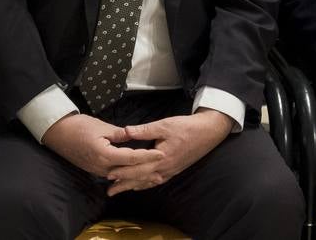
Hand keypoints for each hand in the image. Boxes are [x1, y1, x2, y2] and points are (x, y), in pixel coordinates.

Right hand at [42, 113, 163, 177]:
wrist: (58, 133)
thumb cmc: (79, 127)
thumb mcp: (102, 127)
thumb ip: (119, 134)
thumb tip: (133, 135)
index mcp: (105, 155)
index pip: (131, 158)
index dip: (147, 156)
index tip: (161, 154)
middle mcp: (101, 167)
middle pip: (127, 171)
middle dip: (145, 172)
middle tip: (161, 171)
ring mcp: (97, 170)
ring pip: (120, 175)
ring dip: (136, 175)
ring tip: (151, 176)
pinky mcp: (94, 169)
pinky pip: (113, 174)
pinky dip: (125, 174)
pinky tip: (133, 173)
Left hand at [105, 109, 233, 194]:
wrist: (207, 132)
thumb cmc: (186, 127)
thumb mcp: (164, 125)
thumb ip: (144, 130)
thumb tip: (125, 131)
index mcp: (161, 158)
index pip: (137, 167)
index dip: (122, 171)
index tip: (108, 174)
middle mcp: (164, 169)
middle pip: (140, 179)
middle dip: (124, 184)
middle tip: (109, 190)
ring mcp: (169, 172)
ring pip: (147, 182)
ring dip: (133, 186)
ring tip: (119, 190)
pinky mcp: (173, 171)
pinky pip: (156, 181)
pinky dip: (145, 185)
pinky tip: (140, 185)